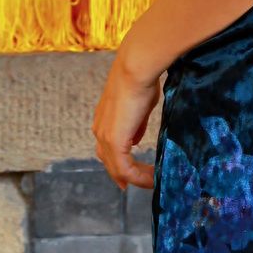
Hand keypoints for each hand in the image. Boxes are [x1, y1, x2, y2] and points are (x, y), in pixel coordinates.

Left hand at [91, 50, 160, 190]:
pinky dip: (138, 177)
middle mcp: (100, 131)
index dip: (118, 164)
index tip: (132, 175)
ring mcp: (105, 137)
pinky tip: (151, 178)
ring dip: (134, 177)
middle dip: (124, 175)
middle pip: (109, 163)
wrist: (135, 69)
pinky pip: (125, 168)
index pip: (107, 149)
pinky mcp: (115, 142)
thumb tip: (136, 139)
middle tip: (142, 183)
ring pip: (117, 168)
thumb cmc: (141, 80)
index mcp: (104, 121)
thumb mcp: (140, 106)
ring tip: (151, 181)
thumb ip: (137, 124)